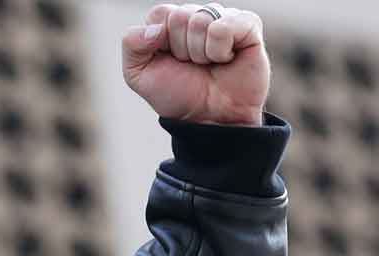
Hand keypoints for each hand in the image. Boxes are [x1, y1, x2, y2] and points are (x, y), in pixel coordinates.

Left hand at [122, 4, 269, 125]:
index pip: (160, 13)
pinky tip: (226, 59)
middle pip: (179, 16)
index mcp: (170, 23)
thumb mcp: (137, 75)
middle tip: (192, 65)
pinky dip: (220, 50)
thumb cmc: (177, 95)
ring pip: (201, 20)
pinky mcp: (248, 25)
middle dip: (181, 49)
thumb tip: (155, 28)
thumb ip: (131, 44)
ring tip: (208, 64)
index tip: (170, 61)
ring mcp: (224, 18)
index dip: (160, 42)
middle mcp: (197, 16)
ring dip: (200, 53)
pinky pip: (225, 26)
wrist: (209, 118)